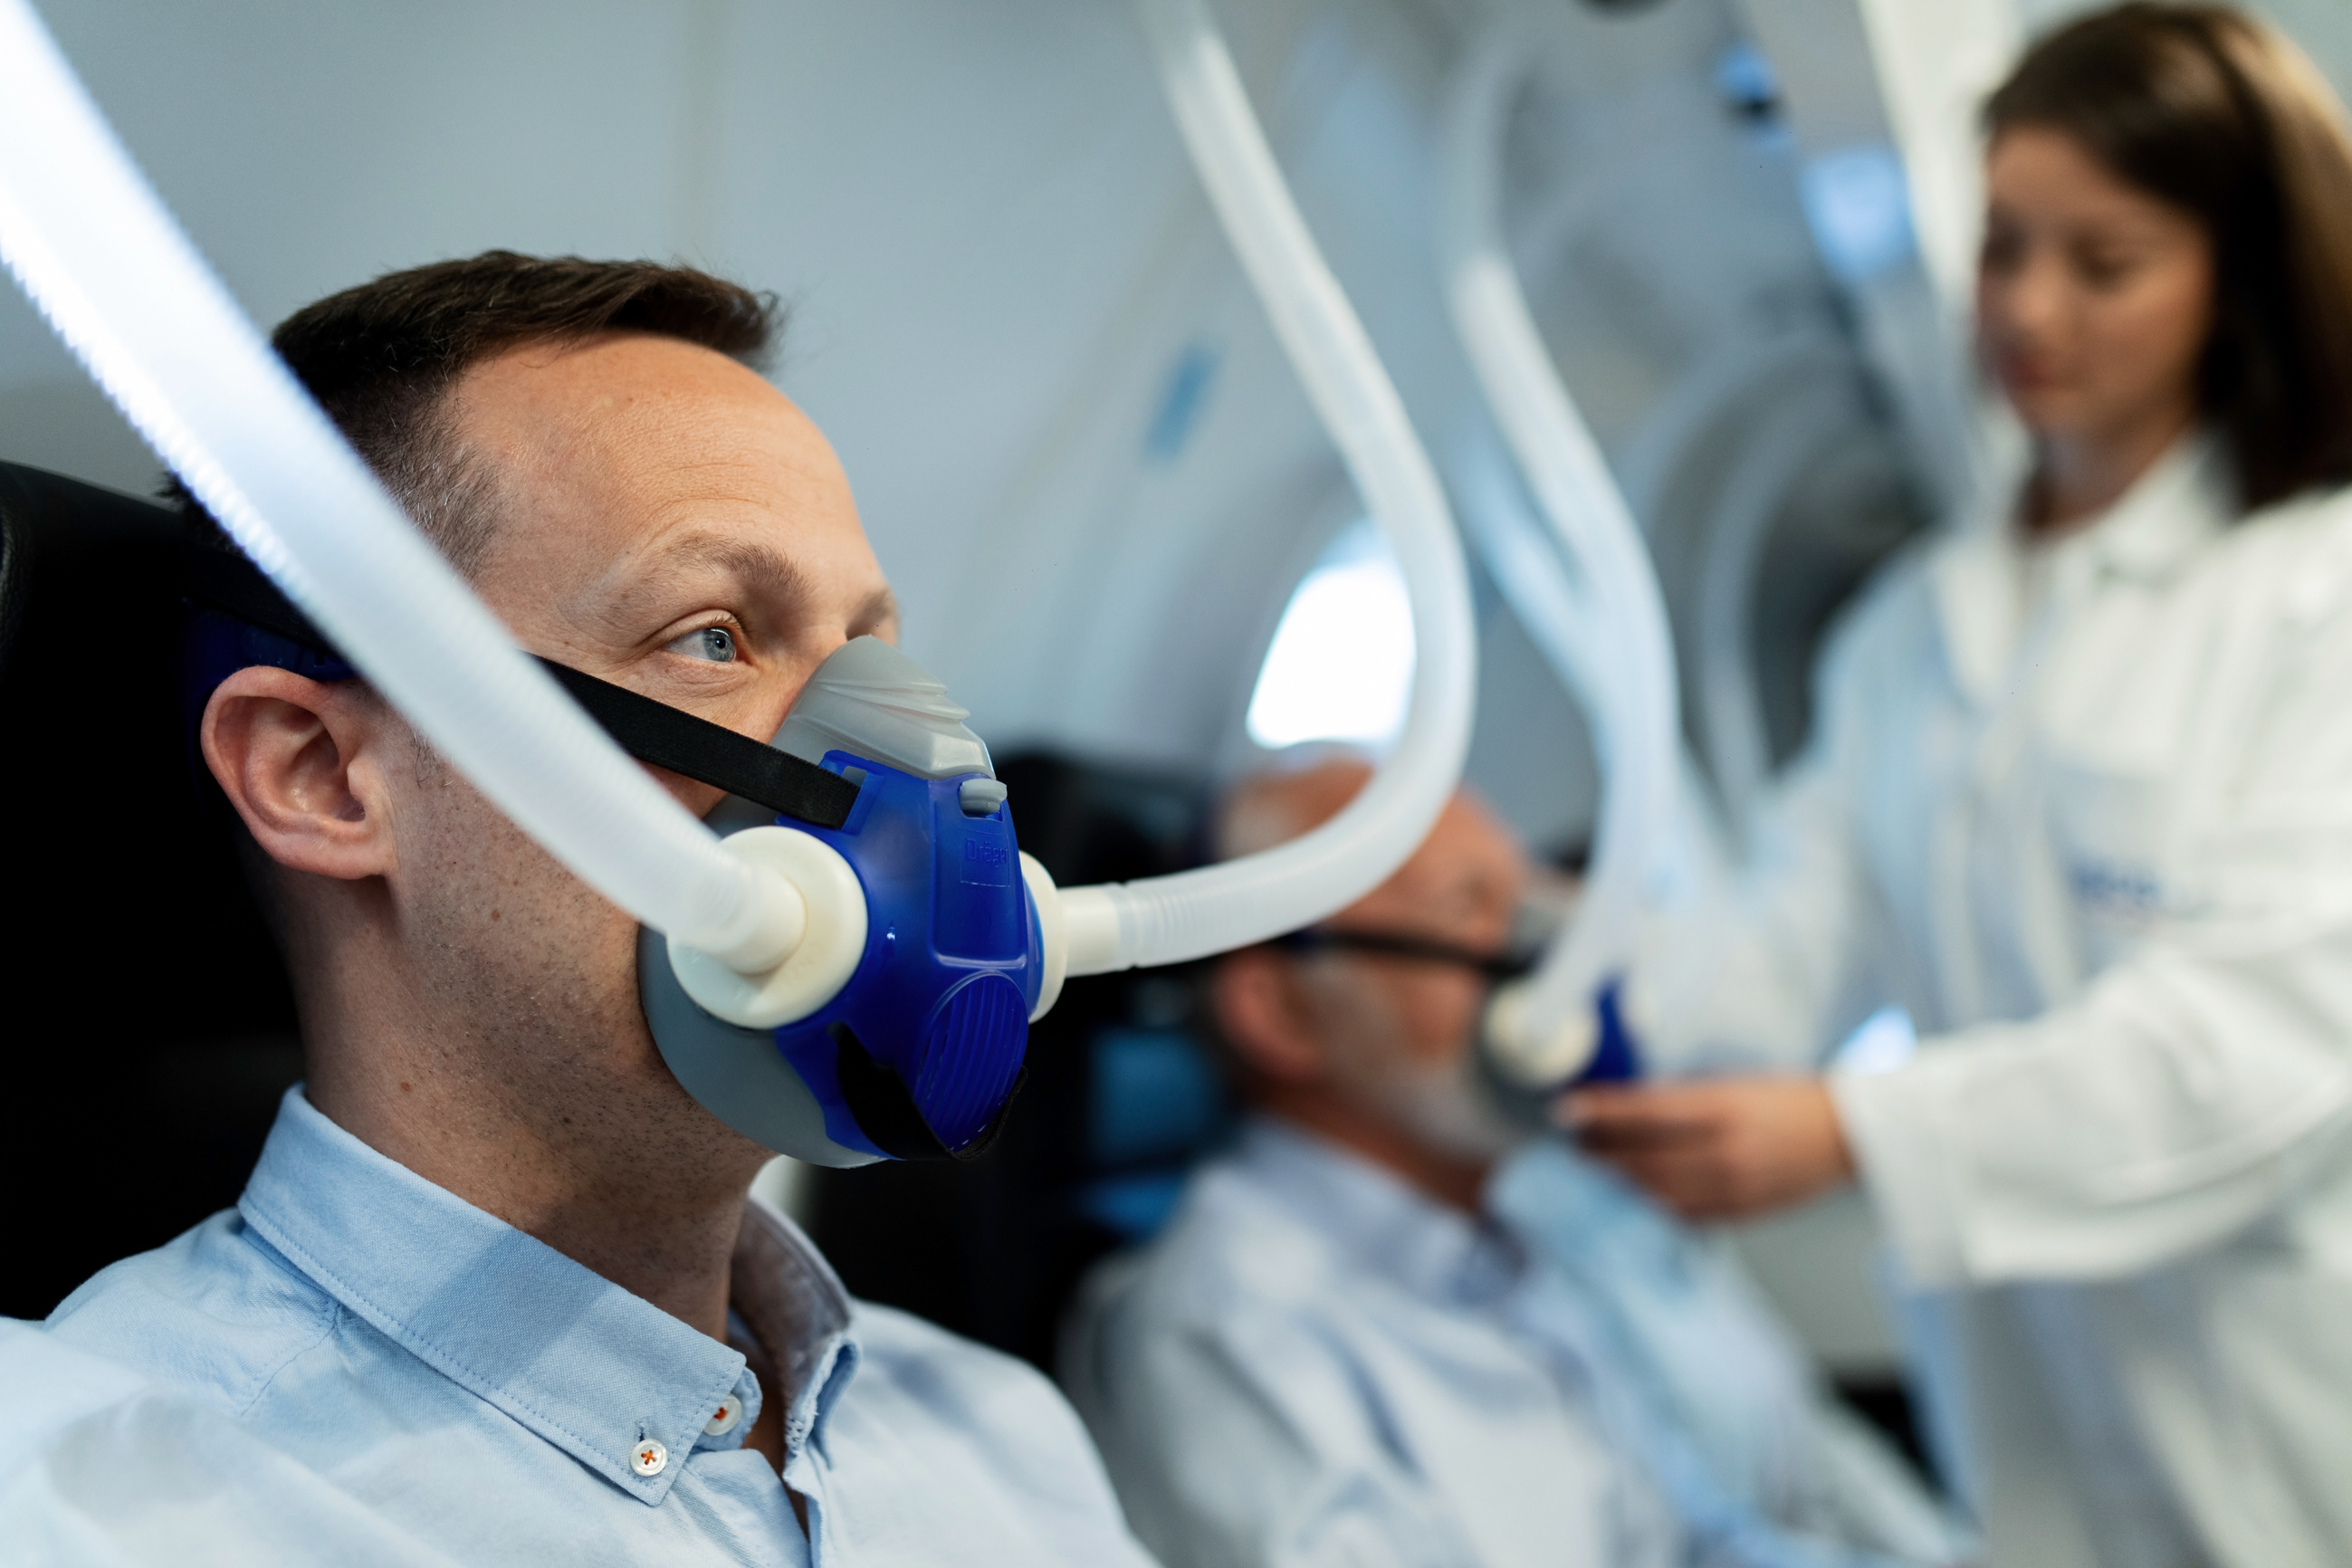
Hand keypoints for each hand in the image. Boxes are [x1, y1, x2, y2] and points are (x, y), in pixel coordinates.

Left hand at [1560, 1076, 1854, 1221]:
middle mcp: (1726, 1150)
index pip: (1648, 1111)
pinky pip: (1684, 1218)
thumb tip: (1624, 1105)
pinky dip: (1650, 1209)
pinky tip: (1626, 1203)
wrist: (1849, 1134)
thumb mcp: (1733, 1084)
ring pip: (1658, 1194)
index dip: (1602, 1112)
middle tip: (1568, 1146)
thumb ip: (1683, 1097)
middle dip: (1599, 1155)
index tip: (1565, 1109)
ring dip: (1617, 1187)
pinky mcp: (1742, 1214)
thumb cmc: (1786, 1099)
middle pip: (1645, 1159)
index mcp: (1724, 1107)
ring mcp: (1735, 1188)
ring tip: (1587, 1176)